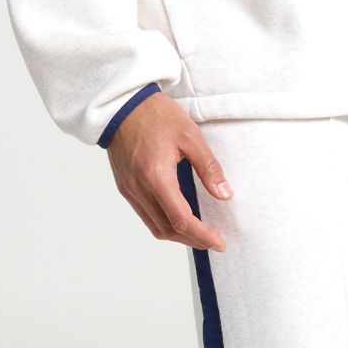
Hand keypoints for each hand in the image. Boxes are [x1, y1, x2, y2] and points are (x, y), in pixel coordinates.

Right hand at [106, 93, 231, 250]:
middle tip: (214, 242)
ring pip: (155, 227)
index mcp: (156, 176)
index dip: (202, 235)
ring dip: (178, 235)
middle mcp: (138, 188)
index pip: (181, 219)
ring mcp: (128, 189)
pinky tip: (179, 219)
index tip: (219, 242)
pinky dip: (164, 224)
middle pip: (167, 230)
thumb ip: (209, 168)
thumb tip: (224, 194)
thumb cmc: (156, 115)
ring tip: (199, 234)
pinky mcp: (124, 187)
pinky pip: (145, 215)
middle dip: (193, 240)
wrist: (122, 105)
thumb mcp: (190, 136)